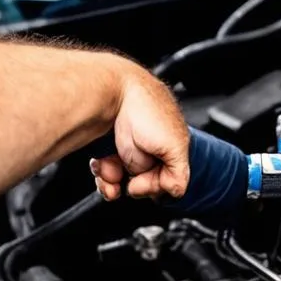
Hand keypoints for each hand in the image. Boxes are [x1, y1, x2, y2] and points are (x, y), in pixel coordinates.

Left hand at [91, 65, 188, 202]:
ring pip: (121, 179)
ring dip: (112, 182)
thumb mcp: (175, 146)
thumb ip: (180, 174)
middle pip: (142, 181)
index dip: (155, 186)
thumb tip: (173, 191)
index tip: (144, 184)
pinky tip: (100, 167)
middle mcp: (149, 147)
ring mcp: (127, 146)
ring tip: (108, 171)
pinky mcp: (106, 145)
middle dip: (133, 185)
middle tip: (127, 178)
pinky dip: (101, 174)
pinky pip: (104, 170)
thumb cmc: (144, 108)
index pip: (165, 180)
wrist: (111, 89)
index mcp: (170, 146)